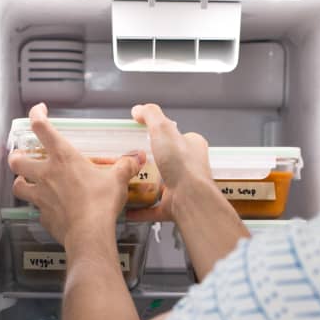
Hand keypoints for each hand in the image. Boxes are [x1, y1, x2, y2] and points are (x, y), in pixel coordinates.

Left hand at [8, 103, 144, 244]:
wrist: (89, 233)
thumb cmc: (100, 203)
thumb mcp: (117, 180)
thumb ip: (125, 166)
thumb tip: (136, 159)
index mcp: (63, 158)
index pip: (41, 128)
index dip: (36, 114)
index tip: (39, 111)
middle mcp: (46, 174)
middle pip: (17, 160)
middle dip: (16, 156)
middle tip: (21, 156)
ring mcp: (41, 197)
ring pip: (17, 186)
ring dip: (19, 183)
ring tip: (25, 183)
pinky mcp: (43, 216)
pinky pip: (36, 210)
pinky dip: (40, 209)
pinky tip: (49, 210)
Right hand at [129, 103, 214, 222]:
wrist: (189, 198)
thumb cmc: (181, 163)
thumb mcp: (163, 129)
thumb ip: (151, 115)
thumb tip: (138, 109)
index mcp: (193, 147)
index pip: (177, 136)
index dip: (162, 134)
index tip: (143, 135)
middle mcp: (190, 168)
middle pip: (168, 161)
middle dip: (152, 161)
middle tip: (131, 159)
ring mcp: (182, 188)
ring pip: (162, 186)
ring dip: (146, 185)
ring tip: (127, 181)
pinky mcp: (174, 206)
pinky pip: (154, 209)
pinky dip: (141, 210)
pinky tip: (127, 209)